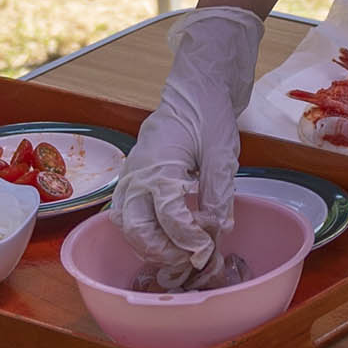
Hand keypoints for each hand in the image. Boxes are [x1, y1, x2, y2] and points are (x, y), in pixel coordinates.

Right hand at [111, 6, 263, 290]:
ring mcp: (130, 176)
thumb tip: (220, 229)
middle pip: (137, 228)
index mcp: (159, 164)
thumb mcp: (221, 152)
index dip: (189, 238)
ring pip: (125, 225)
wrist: (193, 89)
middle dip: (164, 251)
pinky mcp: (132, 178)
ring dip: (149, 246)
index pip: (169, 215)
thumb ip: (219, 192)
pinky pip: (125, 214)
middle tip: (191, 258)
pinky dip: (140, 233)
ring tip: (178, 254)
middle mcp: (137, 173)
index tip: (208, 249)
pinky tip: (164, 240)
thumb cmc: (207, 115)